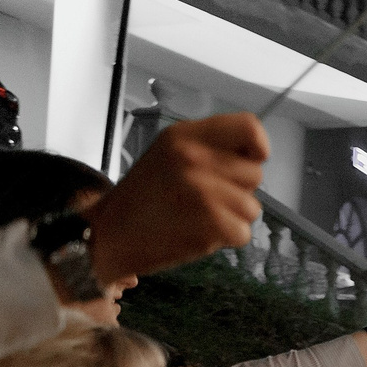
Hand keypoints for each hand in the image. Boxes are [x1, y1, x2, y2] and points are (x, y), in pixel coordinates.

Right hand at [82, 113, 266, 282]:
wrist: (109, 234)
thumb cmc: (145, 195)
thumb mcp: (170, 153)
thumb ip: (210, 148)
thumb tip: (256, 155)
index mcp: (184, 135)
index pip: (250, 127)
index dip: (257, 147)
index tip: (247, 161)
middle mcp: (194, 158)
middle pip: (255, 173)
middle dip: (237, 189)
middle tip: (202, 197)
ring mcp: (204, 191)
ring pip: (252, 207)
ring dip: (231, 217)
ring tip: (197, 216)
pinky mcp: (211, 223)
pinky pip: (243, 232)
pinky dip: (225, 239)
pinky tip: (197, 232)